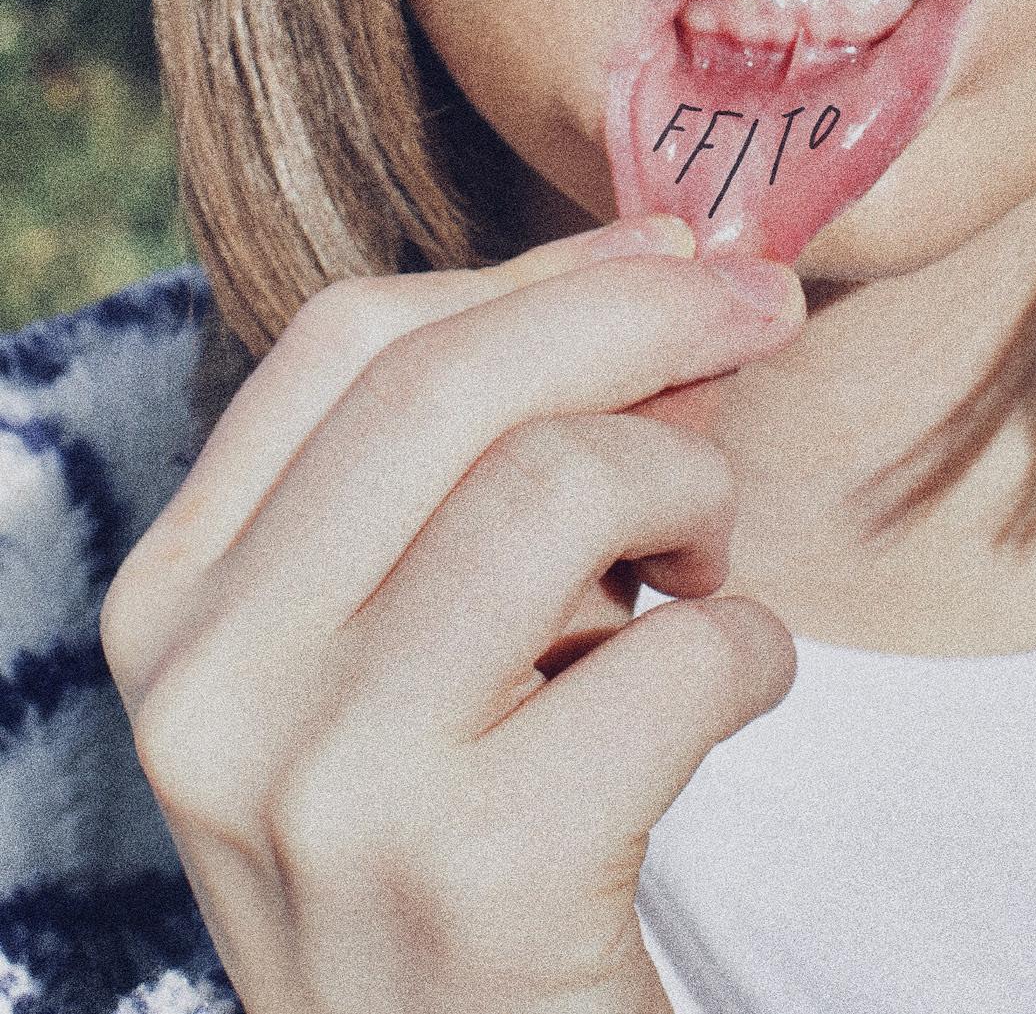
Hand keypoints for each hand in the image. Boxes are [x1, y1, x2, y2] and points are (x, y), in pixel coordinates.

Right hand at [99, 218, 805, 1012]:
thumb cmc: (457, 835)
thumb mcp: (407, 644)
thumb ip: (483, 464)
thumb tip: (667, 270)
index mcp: (178, 602)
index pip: (345, 339)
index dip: (535, 270)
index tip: (669, 251)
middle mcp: (217, 688)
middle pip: (452, 377)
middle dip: (647, 311)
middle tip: (765, 314)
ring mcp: (332, 787)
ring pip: (562, 482)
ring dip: (692, 496)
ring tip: (699, 572)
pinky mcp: (480, 878)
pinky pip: (680, 657)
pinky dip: (751, 650)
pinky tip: (730, 691)